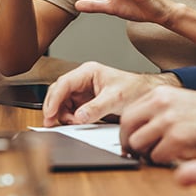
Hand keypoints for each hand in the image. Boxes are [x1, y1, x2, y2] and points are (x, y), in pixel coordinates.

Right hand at [41, 61, 178, 125]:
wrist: (146, 94)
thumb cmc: (134, 89)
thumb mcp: (116, 98)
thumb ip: (97, 108)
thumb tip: (79, 116)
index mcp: (88, 72)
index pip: (64, 83)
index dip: (54, 99)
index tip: (50, 114)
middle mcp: (82, 80)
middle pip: (58, 92)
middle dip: (53, 108)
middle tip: (51, 123)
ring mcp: (82, 91)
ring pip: (62, 102)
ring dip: (62, 114)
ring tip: (72, 123)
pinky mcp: (85, 102)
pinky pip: (70, 110)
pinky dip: (69, 118)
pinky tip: (76, 123)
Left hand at [119, 87, 195, 163]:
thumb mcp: (181, 101)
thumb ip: (158, 111)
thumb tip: (137, 130)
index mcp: (160, 94)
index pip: (127, 115)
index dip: (127, 132)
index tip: (130, 141)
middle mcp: (161, 104)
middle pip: (128, 130)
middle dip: (132, 145)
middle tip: (140, 153)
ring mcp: (168, 121)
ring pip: (139, 145)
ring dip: (147, 154)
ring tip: (162, 154)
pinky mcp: (178, 139)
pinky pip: (157, 157)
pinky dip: (164, 161)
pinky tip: (176, 156)